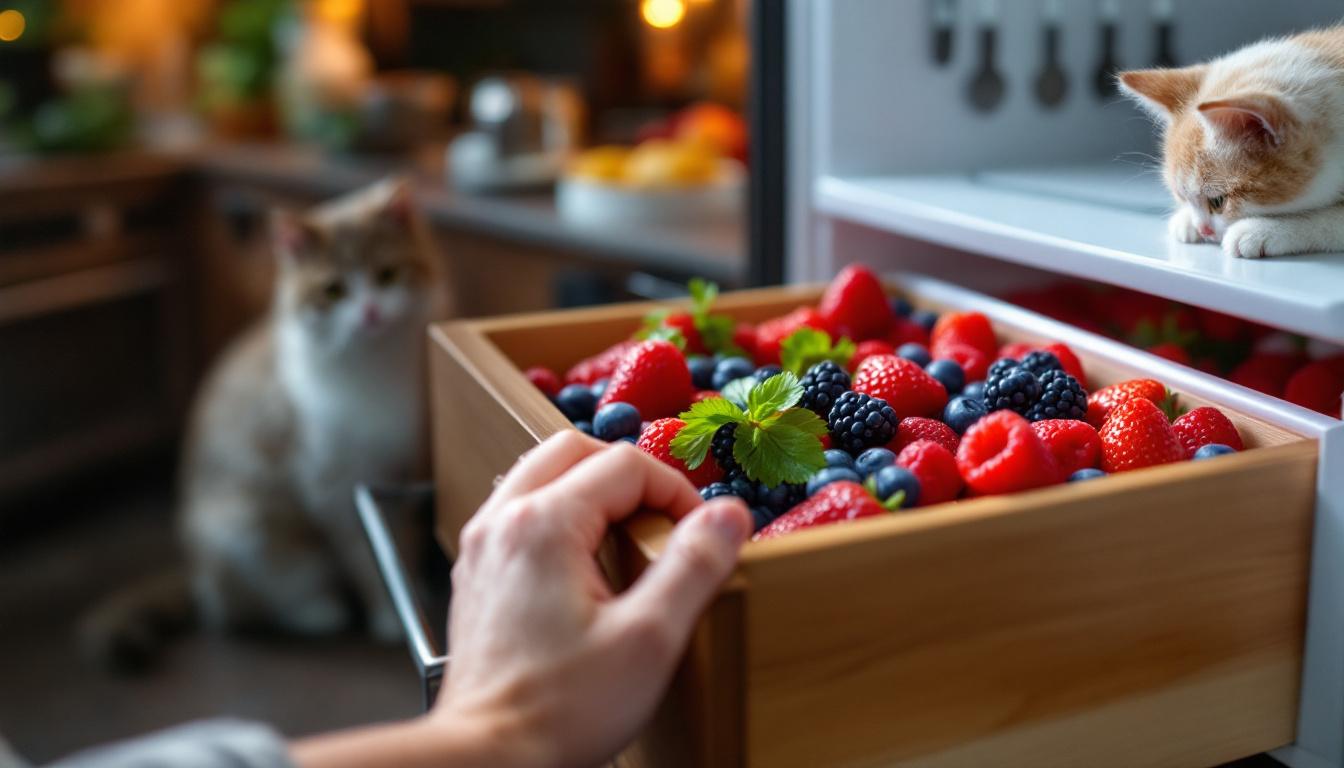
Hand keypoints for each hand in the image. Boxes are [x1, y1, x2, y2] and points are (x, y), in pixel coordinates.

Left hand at [292, 432, 749, 767]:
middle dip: (628, 475)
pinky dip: (558, 515)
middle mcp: (503, 521)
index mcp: (545, 524)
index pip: (625, 464)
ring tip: (625, 536)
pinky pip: (519, 511)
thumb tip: (729, 514)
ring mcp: (482, 546)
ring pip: (540, 474)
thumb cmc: (560, 710)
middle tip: (662, 521)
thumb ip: (694, 567)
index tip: (699, 535)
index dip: (675, 491)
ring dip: (589, 489)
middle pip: (574, 450)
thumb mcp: (649, 640)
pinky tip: (583, 563)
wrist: (488, 758)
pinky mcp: (476, 574)